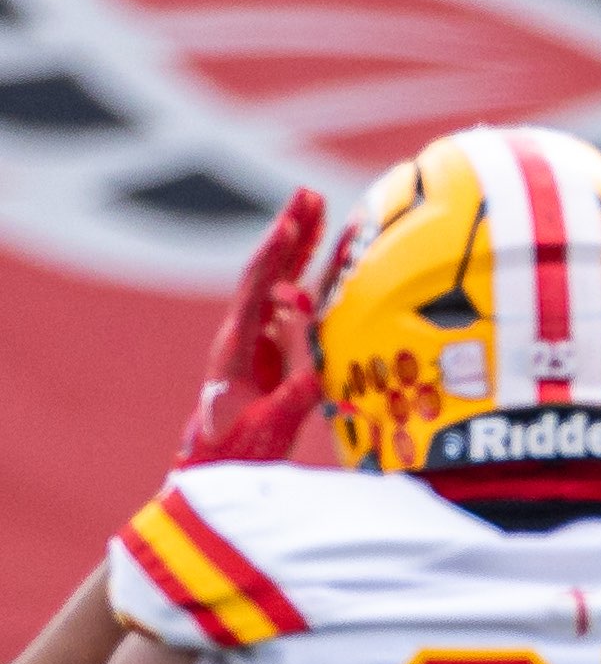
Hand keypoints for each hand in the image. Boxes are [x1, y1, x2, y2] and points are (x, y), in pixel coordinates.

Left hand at [177, 189, 325, 465]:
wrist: (216, 469)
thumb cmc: (237, 452)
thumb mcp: (270, 428)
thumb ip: (293, 399)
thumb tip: (320, 373)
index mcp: (238, 347)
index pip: (257, 289)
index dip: (276, 255)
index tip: (292, 222)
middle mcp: (243, 334)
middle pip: (265, 270)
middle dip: (288, 232)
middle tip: (308, 194)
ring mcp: (255, 340)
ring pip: (276, 282)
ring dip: (297, 247)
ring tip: (317, 210)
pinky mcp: (268, 352)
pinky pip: (288, 307)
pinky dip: (305, 277)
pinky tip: (319, 261)